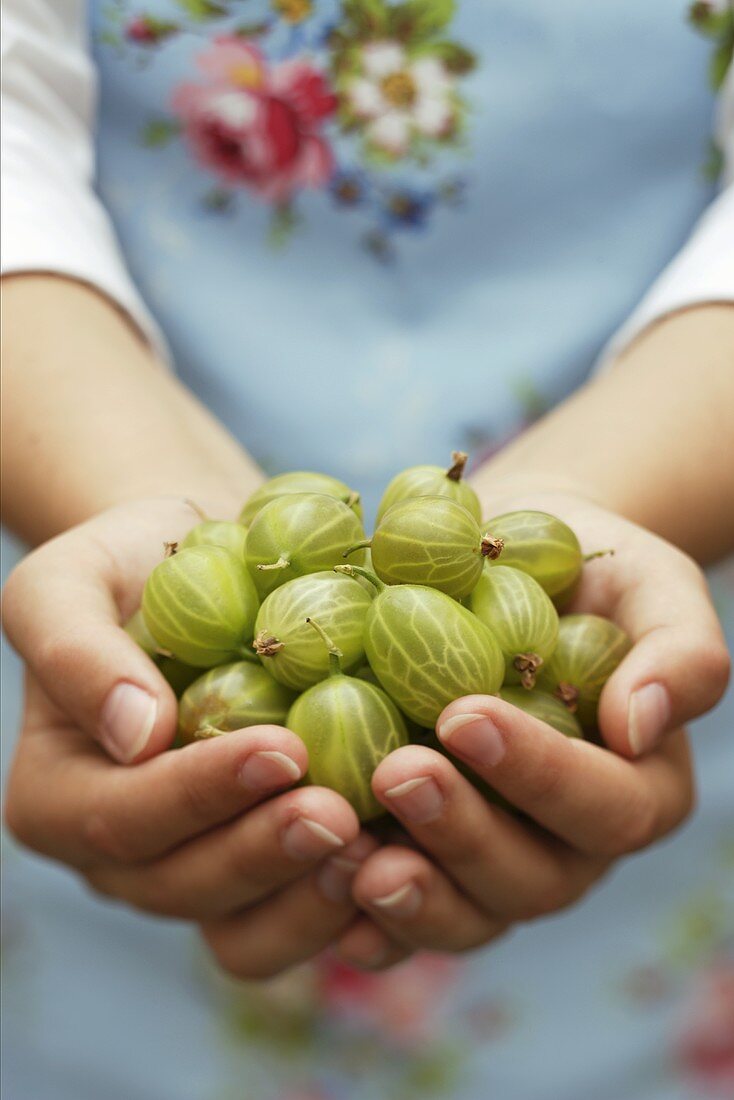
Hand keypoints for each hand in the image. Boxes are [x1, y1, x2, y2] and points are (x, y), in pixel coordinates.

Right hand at [2, 498, 373, 977]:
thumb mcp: (70, 579)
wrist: (203, 565)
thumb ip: (76, 651)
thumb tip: (137, 735)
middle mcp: (124, 856)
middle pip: (185, 887)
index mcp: (60, 797)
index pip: (120, 818)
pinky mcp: (263, 873)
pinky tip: (406, 859)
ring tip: (379, 846)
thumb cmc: (128, 565)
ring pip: (244, 929)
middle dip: (266, 853)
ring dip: (312, 897)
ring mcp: (194, 872)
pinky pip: (299, 919)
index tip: (282, 749)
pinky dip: (352, 907)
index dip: (198, 794)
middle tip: (343, 812)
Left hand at [333, 496, 729, 966]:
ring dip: (410, 895)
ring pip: (469, 914)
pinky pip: (407, 918)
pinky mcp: (434, 863)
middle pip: (532, 879)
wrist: (505, 567)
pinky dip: (367, 920)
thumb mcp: (653, 585)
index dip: (540, 773)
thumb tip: (640, 724)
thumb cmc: (588, 570)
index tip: (464, 715)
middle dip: (463, 834)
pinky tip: (322, 887)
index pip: (606, 806)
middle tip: (397, 773)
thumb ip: (680, 653)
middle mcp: (572, 846)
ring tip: (346, 852)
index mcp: (641, 791)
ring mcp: (500, 863)